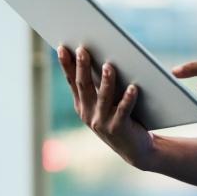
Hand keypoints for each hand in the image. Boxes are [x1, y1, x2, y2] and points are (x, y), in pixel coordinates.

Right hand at [57, 45, 154, 170]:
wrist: (134, 147)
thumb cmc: (120, 116)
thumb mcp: (105, 100)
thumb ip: (100, 82)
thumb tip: (102, 56)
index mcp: (82, 104)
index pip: (72, 81)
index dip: (66, 65)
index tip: (62, 48)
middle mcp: (88, 113)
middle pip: (84, 86)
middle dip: (82, 67)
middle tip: (83, 49)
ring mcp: (102, 122)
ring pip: (103, 97)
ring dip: (105, 81)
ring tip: (108, 66)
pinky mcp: (118, 128)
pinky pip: (123, 110)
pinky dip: (128, 98)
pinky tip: (134, 88)